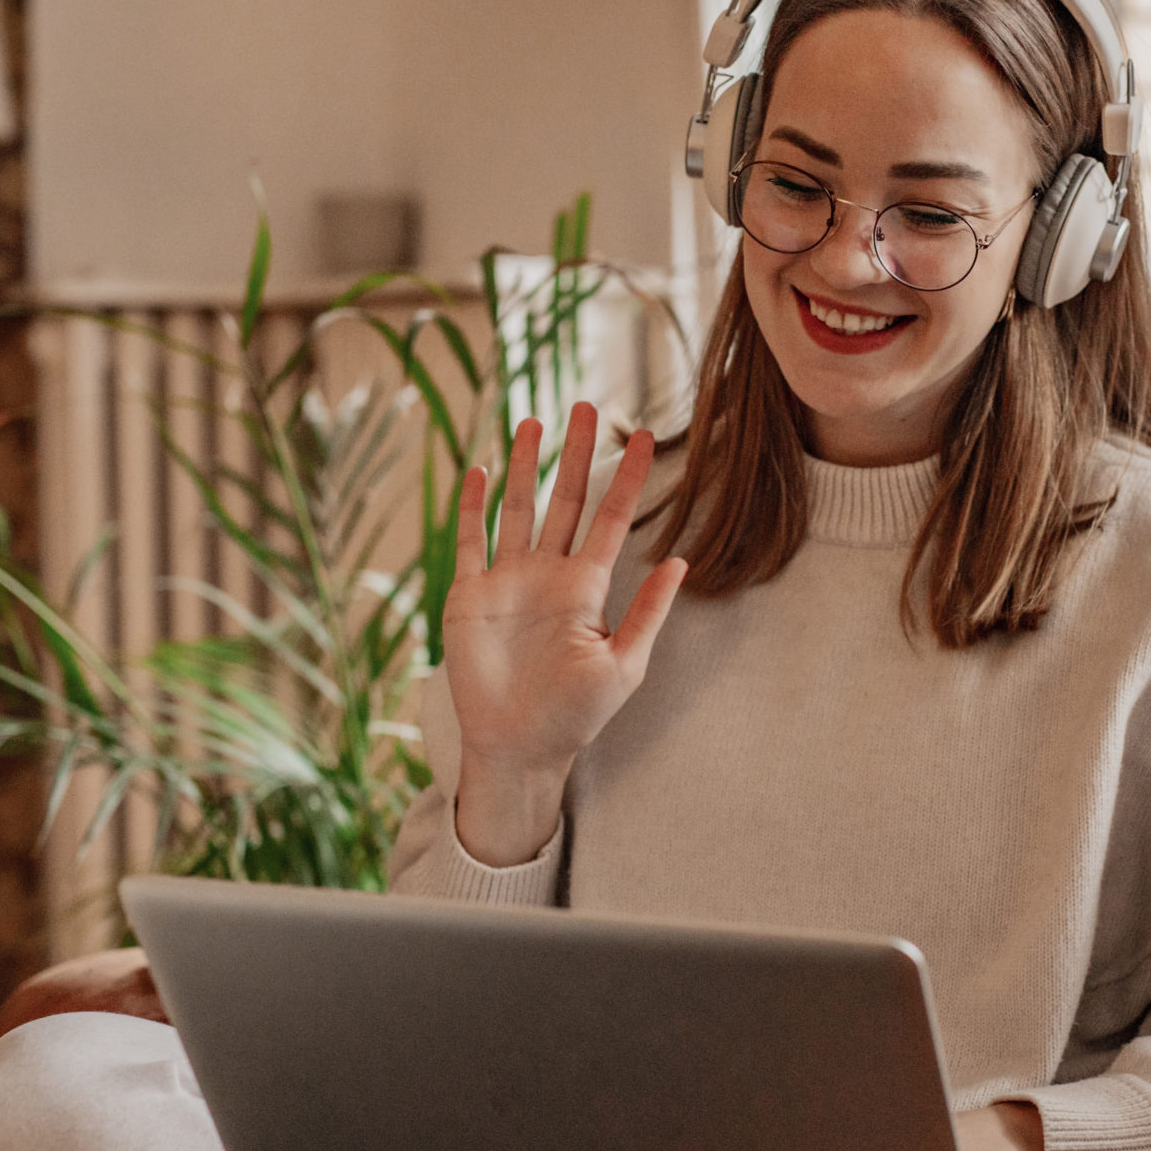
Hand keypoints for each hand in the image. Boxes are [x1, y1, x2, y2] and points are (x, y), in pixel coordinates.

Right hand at [445, 402, 687, 866]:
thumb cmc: (575, 714)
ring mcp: (508, 581)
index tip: (646, 437)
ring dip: (526, 466)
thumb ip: (647, 612)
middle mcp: (548, 575)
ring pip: (518, 509)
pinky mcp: (469, 595)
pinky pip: (470, 541)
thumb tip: (681, 562)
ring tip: (533, 421)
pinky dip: (473, 506)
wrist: (520, 746)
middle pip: (564, 499)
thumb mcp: (623, 665)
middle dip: (575, 453)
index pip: (610, 519)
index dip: (627, 479)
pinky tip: (481, 472)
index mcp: (586, 588)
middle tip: (587, 405)